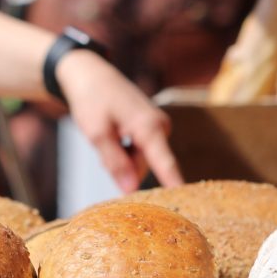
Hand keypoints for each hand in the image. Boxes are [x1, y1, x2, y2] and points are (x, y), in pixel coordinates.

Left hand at [57, 50, 184, 192]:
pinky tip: (114, 135)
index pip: (165, 164)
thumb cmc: (92, 100)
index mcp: (149, 127)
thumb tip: (131, 189)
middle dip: (123, 167)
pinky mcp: (153, 127)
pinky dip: (125, 150)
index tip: (186, 203)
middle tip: (103, 149)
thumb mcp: (97, 134)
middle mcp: (160, 127)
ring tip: (107, 138)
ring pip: (141, 160)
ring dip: (122, 158)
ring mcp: (158, 126)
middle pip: (146, 166)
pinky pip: (141, 151)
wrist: (90, 74)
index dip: (174, 185)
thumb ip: (115, 163)